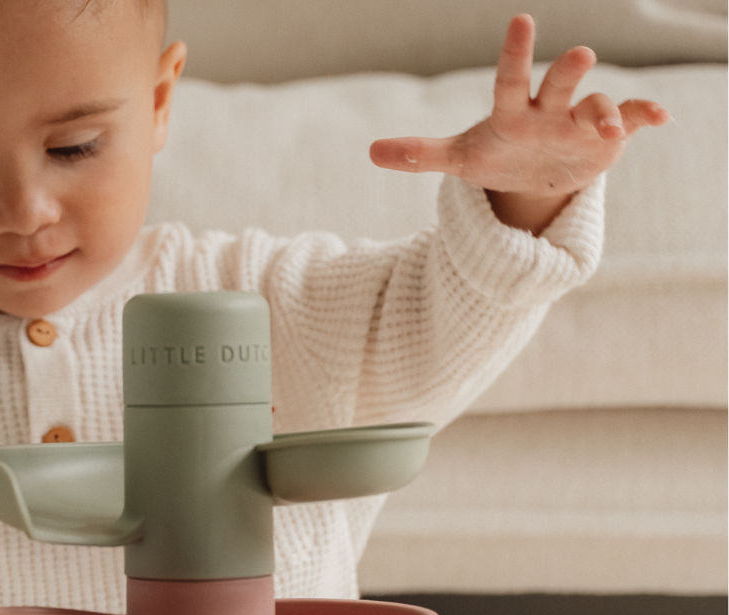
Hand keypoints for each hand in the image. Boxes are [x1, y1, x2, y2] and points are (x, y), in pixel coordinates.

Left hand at [369, 14, 668, 231]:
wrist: (531, 176)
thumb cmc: (495, 156)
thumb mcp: (459, 160)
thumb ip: (419, 154)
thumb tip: (371, 151)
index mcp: (513, 110)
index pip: (510, 78)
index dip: (515, 53)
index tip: (521, 21)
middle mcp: (550, 107)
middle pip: (560, 83)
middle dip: (569, 71)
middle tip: (576, 56)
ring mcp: (580, 120)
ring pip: (597, 106)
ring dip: (603, 113)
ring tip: (604, 128)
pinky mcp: (608, 138)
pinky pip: (630, 120)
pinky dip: (644, 116)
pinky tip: (660, 118)